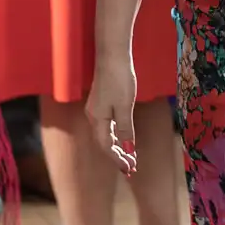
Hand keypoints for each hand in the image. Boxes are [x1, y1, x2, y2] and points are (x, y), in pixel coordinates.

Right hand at [84, 61, 138, 176]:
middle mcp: (93, 116)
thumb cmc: (119, 79)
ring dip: (117, 147)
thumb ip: (126, 129)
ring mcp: (95, 109)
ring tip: (129, 158)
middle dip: (117, 156)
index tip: (130, 170)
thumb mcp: (125, 106)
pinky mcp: (101, 102)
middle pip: (104, 143)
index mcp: (97, 119)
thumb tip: (128, 149)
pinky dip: (116, 135)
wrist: (112, 55)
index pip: (106, 147)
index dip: (118, 159)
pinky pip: (107, 125)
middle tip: (131, 168)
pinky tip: (124, 139)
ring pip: (105, 135)